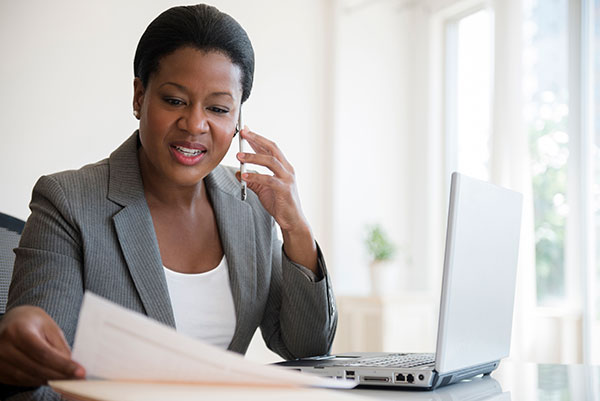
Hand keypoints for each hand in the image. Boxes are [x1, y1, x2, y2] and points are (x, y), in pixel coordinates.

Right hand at [0, 306, 84, 386]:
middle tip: (77, 378)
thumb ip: (59, 346)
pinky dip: (38, 381)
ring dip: (50, 380)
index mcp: (19, 331)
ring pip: (28, 377)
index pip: (44, 353)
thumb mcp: (49, 326)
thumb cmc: (31, 322)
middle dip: (60, 375)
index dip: (63, 365)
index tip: (80, 372)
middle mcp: (4, 347)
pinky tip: (51, 379)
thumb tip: (72, 366)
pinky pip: (21, 381)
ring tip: (67, 379)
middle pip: (37, 368)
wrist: (10, 321)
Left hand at [236, 127, 317, 271]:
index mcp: (284, 167)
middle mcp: (287, 170)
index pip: (271, 148)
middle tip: (244, 133)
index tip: (246, 131)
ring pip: (271, 161)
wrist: (292, 221)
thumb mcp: (264, 190)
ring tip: (239, 156)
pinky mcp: (285, 190)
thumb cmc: (280, 204)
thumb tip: (239, 173)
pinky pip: (269, 180)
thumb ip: (253, 180)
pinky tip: (244, 175)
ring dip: (254, 156)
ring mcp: (288, 179)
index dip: (258, 139)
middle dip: (257, 139)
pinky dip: (256, 176)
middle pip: (273, 148)